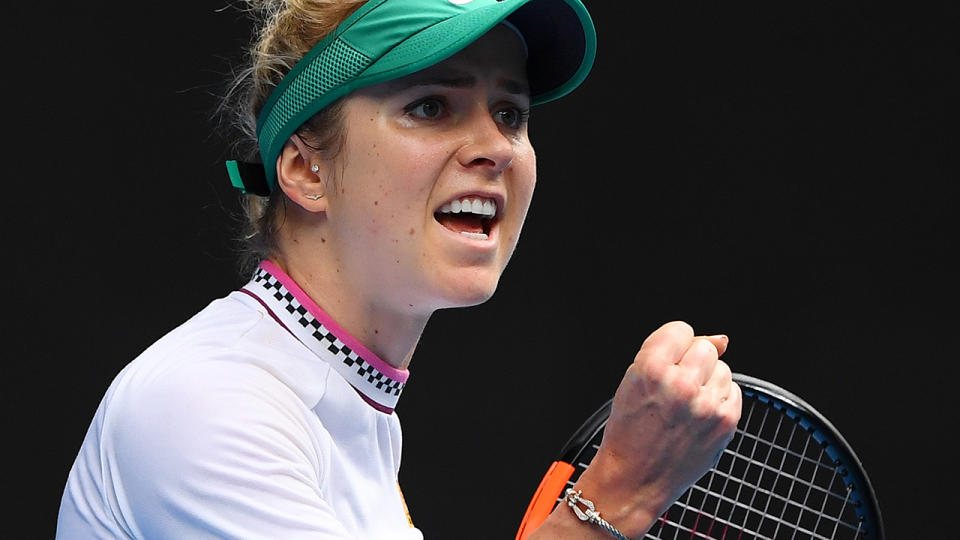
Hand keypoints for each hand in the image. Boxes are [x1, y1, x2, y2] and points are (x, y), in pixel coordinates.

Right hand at [576, 321, 741, 535]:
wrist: (635, 478)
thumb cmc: (630, 430)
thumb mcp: (633, 381)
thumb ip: (671, 351)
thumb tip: (722, 339)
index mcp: (651, 370)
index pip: (680, 329)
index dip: (672, 345)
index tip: (665, 362)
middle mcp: (681, 385)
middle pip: (706, 347)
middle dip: (692, 362)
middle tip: (675, 387)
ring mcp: (706, 405)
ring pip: (722, 368)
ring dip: (707, 380)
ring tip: (685, 404)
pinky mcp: (725, 423)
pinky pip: (733, 391)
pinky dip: (718, 399)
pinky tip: (698, 414)